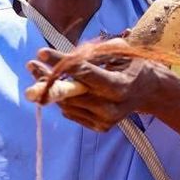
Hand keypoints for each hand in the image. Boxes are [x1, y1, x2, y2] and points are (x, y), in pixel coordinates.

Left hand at [26, 39, 179, 132]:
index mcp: (119, 86)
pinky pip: (70, 112)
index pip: (84, 74)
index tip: (41, 53)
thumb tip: (64, 59)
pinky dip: (63, 99)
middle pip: (70, 93)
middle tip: (30, 64)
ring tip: (37, 72)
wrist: (148, 91)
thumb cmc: (131, 65)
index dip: (61, 63)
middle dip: (47, 78)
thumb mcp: (119, 51)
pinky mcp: (99, 127)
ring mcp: (105, 120)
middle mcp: (112, 108)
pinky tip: (59, 86)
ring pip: (66, 104)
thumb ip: (93, 54)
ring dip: (50, 88)